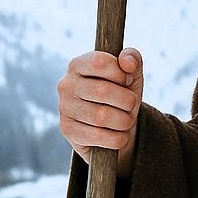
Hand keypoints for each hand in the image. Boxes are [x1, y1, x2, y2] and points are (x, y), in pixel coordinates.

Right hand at [58, 47, 143, 175]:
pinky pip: (98, 137)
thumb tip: (127, 61)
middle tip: (131, 105)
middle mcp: (66, 85)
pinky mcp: (67, 130)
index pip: (99, 62)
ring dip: (124, 121)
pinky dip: (117, 138)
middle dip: (127, 101)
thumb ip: (132, 59)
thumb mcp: (130, 74)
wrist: (112, 126)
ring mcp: (64, 108)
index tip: (128, 80)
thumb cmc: (120, 94)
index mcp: (78, 64)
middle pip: (103, 91)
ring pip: (102, 117)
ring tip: (125, 120)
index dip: (121, 73)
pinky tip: (118, 134)